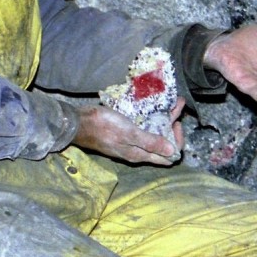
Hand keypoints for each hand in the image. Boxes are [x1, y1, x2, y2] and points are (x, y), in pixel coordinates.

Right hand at [71, 97, 185, 164]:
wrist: (79, 122)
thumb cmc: (103, 127)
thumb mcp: (128, 133)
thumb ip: (150, 142)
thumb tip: (173, 152)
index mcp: (140, 154)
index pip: (168, 156)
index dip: (177, 141)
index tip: (176, 124)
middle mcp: (138, 150)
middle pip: (163, 142)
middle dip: (173, 125)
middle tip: (178, 105)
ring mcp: (131, 140)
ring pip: (154, 132)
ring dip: (164, 118)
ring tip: (172, 100)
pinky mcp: (125, 131)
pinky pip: (144, 126)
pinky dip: (152, 116)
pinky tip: (154, 105)